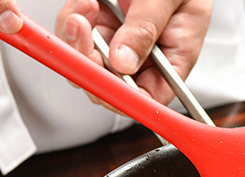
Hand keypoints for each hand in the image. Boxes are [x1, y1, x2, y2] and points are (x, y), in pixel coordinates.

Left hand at [56, 0, 211, 106]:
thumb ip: (148, 28)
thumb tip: (123, 62)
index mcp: (172, 62)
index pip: (146, 99)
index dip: (122, 96)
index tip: (102, 77)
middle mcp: (143, 58)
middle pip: (108, 85)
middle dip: (88, 61)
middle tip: (84, 29)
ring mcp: (118, 42)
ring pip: (85, 63)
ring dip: (76, 37)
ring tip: (87, 6)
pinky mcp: (100, 26)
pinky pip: (75, 37)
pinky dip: (72, 19)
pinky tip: (86, 3)